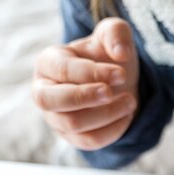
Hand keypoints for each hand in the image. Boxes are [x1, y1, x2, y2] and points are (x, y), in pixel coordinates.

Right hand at [33, 18, 139, 150]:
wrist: (117, 82)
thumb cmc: (108, 56)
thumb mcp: (114, 35)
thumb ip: (116, 33)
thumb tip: (120, 53)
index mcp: (48, 62)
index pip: (62, 70)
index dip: (93, 73)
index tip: (121, 74)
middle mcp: (43, 91)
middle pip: (49, 100)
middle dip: (84, 97)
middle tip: (112, 93)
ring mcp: (54, 117)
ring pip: (71, 123)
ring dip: (106, 114)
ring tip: (130, 101)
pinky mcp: (71, 137)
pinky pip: (88, 141)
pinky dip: (112, 131)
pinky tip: (127, 116)